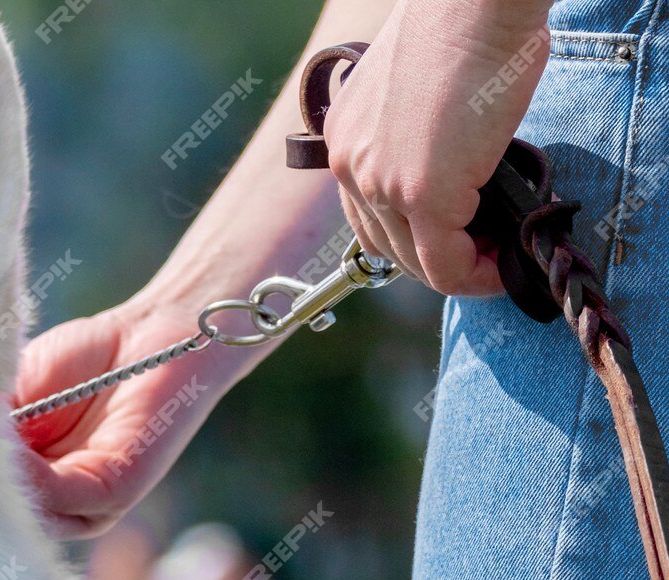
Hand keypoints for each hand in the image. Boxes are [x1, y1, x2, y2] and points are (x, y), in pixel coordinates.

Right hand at [14, 300, 250, 538]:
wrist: (155, 333)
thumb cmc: (87, 358)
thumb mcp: (13, 392)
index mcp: (28, 482)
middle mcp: (55, 505)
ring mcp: (84, 506)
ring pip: (24, 509)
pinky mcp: (113, 494)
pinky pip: (57, 496)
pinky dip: (26, 474)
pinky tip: (3, 445)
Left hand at [323, 0, 549, 294]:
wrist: (474, 1)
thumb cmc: (466, 25)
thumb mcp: (421, 89)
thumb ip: (420, 133)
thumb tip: (456, 163)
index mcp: (346, 139)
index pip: (369, 212)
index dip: (417, 234)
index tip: (465, 233)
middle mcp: (350, 166)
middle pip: (388, 244)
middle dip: (440, 257)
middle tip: (491, 252)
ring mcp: (381, 184)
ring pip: (414, 262)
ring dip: (462, 270)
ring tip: (503, 258)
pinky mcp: (421, 195)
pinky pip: (445, 266)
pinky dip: (477, 278)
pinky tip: (507, 265)